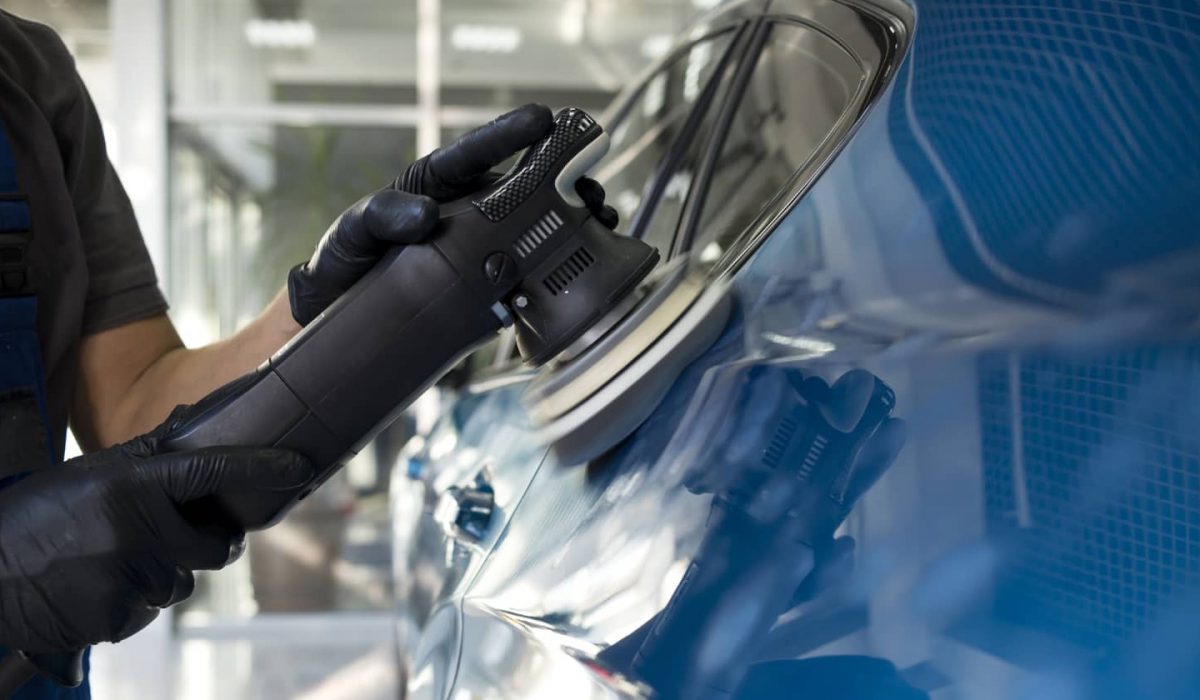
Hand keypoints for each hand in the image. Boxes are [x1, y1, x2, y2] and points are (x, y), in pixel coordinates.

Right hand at [0, 426, 311, 652]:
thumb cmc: (35, 518)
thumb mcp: (90, 474)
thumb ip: (146, 455)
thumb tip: (195, 419)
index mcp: (132, 484)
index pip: (213, 470)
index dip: (262, 467)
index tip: (299, 466)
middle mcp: (137, 528)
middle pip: (215, 549)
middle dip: (211, 547)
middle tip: (190, 539)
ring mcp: (127, 576)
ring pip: (179, 586)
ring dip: (159, 578)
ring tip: (112, 564)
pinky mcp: (113, 617)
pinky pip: (146, 616)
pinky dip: (128, 607)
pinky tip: (95, 590)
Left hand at [287, 104, 619, 325]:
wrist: (343, 319)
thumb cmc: (345, 264)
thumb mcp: (353, 232)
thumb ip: (381, 215)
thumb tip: (426, 215)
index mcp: (437, 188)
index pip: (475, 154)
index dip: (509, 135)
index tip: (541, 119)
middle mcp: (468, 214)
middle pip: (525, 187)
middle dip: (564, 180)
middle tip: (588, 182)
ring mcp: (484, 250)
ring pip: (539, 228)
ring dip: (575, 222)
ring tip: (601, 220)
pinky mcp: (492, 289)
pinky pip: (531, 277)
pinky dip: (561, 273)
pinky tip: (585, 271)